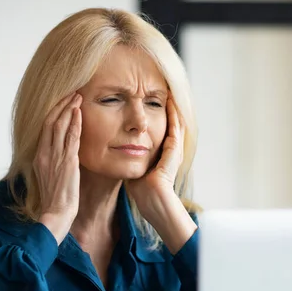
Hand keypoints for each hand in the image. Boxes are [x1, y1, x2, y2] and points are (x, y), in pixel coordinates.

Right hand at [34, 92, 82, 243]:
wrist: (55, 214)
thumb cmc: (56, 200)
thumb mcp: (50, 177)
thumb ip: (53, 163)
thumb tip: (63, 154)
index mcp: (39, 157)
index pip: (44, 128)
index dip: (54, 112)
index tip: (63, 102)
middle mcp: (44, 154)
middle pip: (50, 122)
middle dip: (61, 105)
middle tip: (72, 92)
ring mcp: (55, 157)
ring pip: (59, 126)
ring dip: (69, 109)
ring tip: (77, 96)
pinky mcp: (67, 163)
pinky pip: (71, 138)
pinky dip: (75, 124)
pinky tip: (79, 113)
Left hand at [128, 96, 195, 253]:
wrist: (152, 202)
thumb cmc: (141, 191)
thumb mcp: (133, 167)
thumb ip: (128, 156)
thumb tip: (115, 148)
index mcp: (161, 152)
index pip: (159, 128)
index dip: (155, 113)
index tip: (148, 99)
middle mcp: (170, 150)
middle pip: (170, 122)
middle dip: (166, 106)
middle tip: (162, 88)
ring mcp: (174, 151)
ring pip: (176, 123)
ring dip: (172, 107)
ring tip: (168, 90)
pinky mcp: (174, 152)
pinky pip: (175, 129)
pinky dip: (173, 116)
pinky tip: (169, 103)